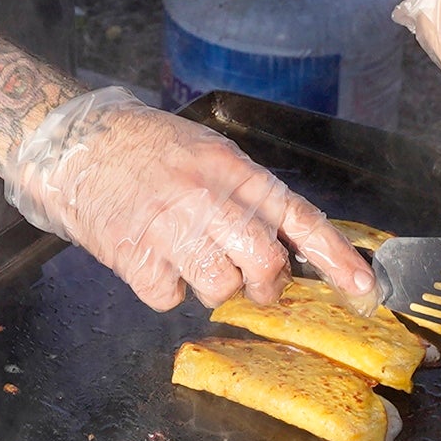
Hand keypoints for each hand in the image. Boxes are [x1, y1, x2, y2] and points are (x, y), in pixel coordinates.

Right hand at [3, 86, 375, 312]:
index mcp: (235, 172)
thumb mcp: (208, 153)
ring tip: (188, 257)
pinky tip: (152, 259)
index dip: (338, 260)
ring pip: (221, 289)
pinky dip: (165, 288)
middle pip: (266, 265)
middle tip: (256, 284)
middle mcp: (209, 200)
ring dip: (211, 285)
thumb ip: (246, 195)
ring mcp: (172, 231)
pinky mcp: (137, 258)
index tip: (365, 291)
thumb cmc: (146, 147)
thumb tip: (287, 242)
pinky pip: (170, 298)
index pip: (301, 218)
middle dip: (267, 285)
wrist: (75, 142)